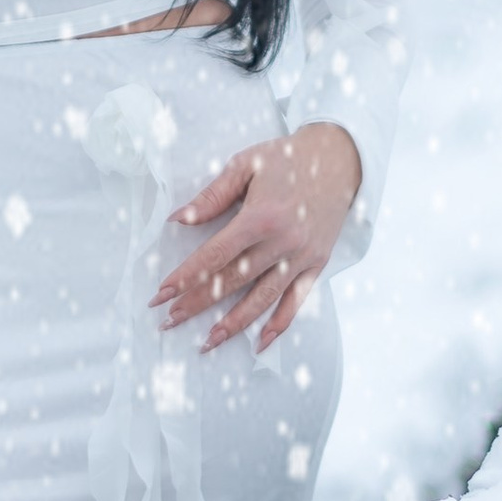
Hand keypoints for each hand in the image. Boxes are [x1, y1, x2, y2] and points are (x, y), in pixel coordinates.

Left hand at [150, 123, 362, 354]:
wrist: (340, 158)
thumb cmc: (288, 158)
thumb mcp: (246, 164)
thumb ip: (212, 196)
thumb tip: (178, 219)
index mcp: (260, 217)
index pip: (214, 256)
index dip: (185, 278)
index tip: (162, 295)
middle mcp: (282, 243)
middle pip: (232, 282)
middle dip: (197, 303)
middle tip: (169, 321)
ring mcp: (301, 257)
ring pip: (262, 299)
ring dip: (233, 323)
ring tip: (208, 341)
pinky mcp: (317, 264)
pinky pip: (297, 302)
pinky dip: (279, 324)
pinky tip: (260, 343)